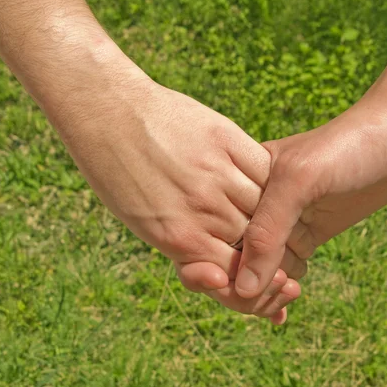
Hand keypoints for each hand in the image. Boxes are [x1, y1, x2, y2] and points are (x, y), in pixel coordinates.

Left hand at [53, 73, 305, 322]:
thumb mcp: (143, 220)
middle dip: (270, 245)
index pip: (233, 271)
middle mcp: (200, 208)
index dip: (253, 274)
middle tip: (278, 238)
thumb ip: (184, 242)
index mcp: (176, 236)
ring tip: (275, 206)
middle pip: (254, 240)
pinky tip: (268, 177)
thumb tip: (220, 262)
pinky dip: (269, 178)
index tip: (264, 267)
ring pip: (265, 204)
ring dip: (273, 210)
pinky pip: (263, 168)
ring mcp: (215, 172)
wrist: (107, 112)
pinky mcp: (225, 139)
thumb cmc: (118, 172)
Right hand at [234, 87, 386, 297]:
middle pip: (237, 258)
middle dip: (252, 284)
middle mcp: (258, 204)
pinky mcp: (309, 232)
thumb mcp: (300, 181)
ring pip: (263, 268)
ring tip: (290, 293)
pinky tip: (288, 304)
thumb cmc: (346, 148)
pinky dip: (285, 286)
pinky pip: (288, 267)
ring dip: (271, 289)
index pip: (218, 236)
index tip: (240, 289)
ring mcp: (285, 220)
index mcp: (242, 183)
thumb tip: (242, 288)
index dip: (224, 268)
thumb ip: (267, 230)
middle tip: (282, 291)